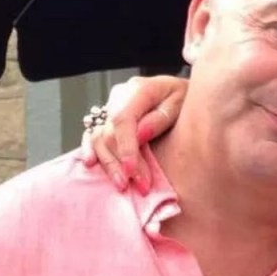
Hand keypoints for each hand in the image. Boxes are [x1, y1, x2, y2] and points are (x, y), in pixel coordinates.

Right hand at [80, 75, 187, 190]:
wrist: (183, 92)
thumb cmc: (185, 97)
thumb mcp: (182, 102)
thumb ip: (161, 118)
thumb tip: (140, 134)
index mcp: (140, 89)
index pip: (124, 120)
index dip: (125, 148)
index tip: (131, 171)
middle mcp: (120, 97)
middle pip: (111, 133)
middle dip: (122, 163)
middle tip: (141, 186)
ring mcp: (111, 108)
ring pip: (99, 138)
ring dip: (109, 164)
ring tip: (123, 185)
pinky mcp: (108, 120)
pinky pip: (93, 136)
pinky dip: (91, 151)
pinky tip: (91, 164)